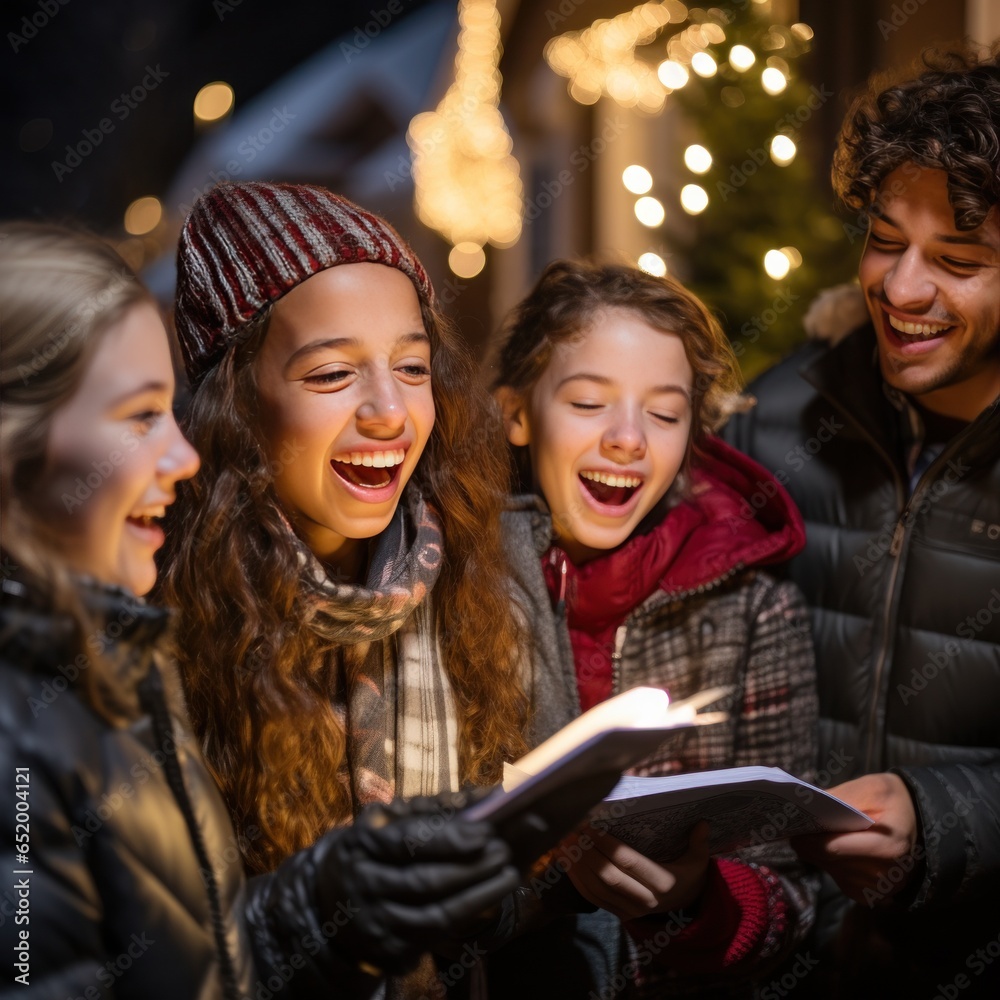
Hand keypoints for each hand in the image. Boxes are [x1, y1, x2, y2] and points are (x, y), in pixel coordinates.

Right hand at [314, 791, 519, 972]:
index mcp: (360, 846)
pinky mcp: (388, 954)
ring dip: (479, 896)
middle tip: (504, 851)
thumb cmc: (372, 852)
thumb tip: (480, 799)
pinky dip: (465, 920)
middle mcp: (363, 888)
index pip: (407, 842)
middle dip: (472, 868)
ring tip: (508, 875)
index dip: (448, 839)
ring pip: (435, 916)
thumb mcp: (385, 823)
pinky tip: (486, 901)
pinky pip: (434, 939)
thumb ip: (429, 811)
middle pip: (426, 882)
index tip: (485, 832)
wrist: (330, 903)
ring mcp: (374, 926)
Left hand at [562, 821, 710, 919]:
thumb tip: (702, 823)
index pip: (628, 861)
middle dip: (585, 853)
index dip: (606, 843)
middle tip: (570, 831)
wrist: (685, 907)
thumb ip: (699, 843)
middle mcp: (644, 900)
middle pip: (607, 875)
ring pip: (596, 888)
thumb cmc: (688, 876)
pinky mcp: (618, 914)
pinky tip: (564, 861)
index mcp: (662, 883)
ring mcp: (629, 910)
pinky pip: (592, 898)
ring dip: (575, 865)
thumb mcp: (698, 862)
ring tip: (562, 843)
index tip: (589, 825)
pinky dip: (575, 879)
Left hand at [791, 772, 918, 904]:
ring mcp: (878, 891)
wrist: (923, 826)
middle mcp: (884, 876)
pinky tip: (838, 848)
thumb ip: (840, 798)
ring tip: (818, 833)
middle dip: (809, 842)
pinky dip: (832, 863)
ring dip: (820, 853)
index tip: (790, 824)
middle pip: (827, 860)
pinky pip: (838, 879)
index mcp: (888, 847)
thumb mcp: (872, 789)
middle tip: (796, 825)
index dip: (807, 837)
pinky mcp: (871, 897)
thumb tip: (805, 805)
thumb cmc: (895, 802)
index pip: (832, 848)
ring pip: (829, 870)